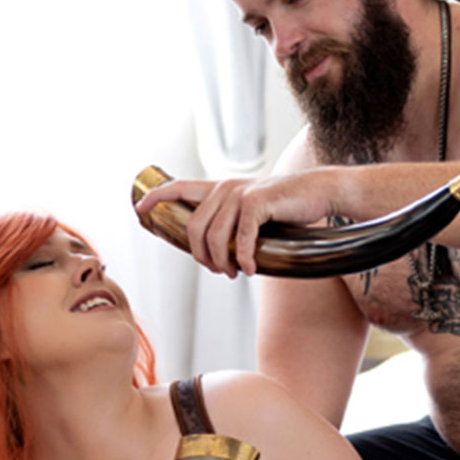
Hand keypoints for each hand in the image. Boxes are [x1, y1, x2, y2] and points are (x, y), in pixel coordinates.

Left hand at [135, 169, 339, 276]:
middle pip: (193, 228)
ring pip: (215, 236)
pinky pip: (241, 237)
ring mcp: (241, 193)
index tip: (140, 209)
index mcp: (220, 189)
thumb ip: (231, 226)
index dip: (157, 198)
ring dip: (221, 262)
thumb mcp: (253, 214)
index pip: (179, 188)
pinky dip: (244, 258)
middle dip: (201, 256)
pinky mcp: (259, 201)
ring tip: (234, 272)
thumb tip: (215, 256)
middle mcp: (226, 187)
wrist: (320, 192)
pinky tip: (250, 268)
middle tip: (218, 270)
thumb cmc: (288, 208)